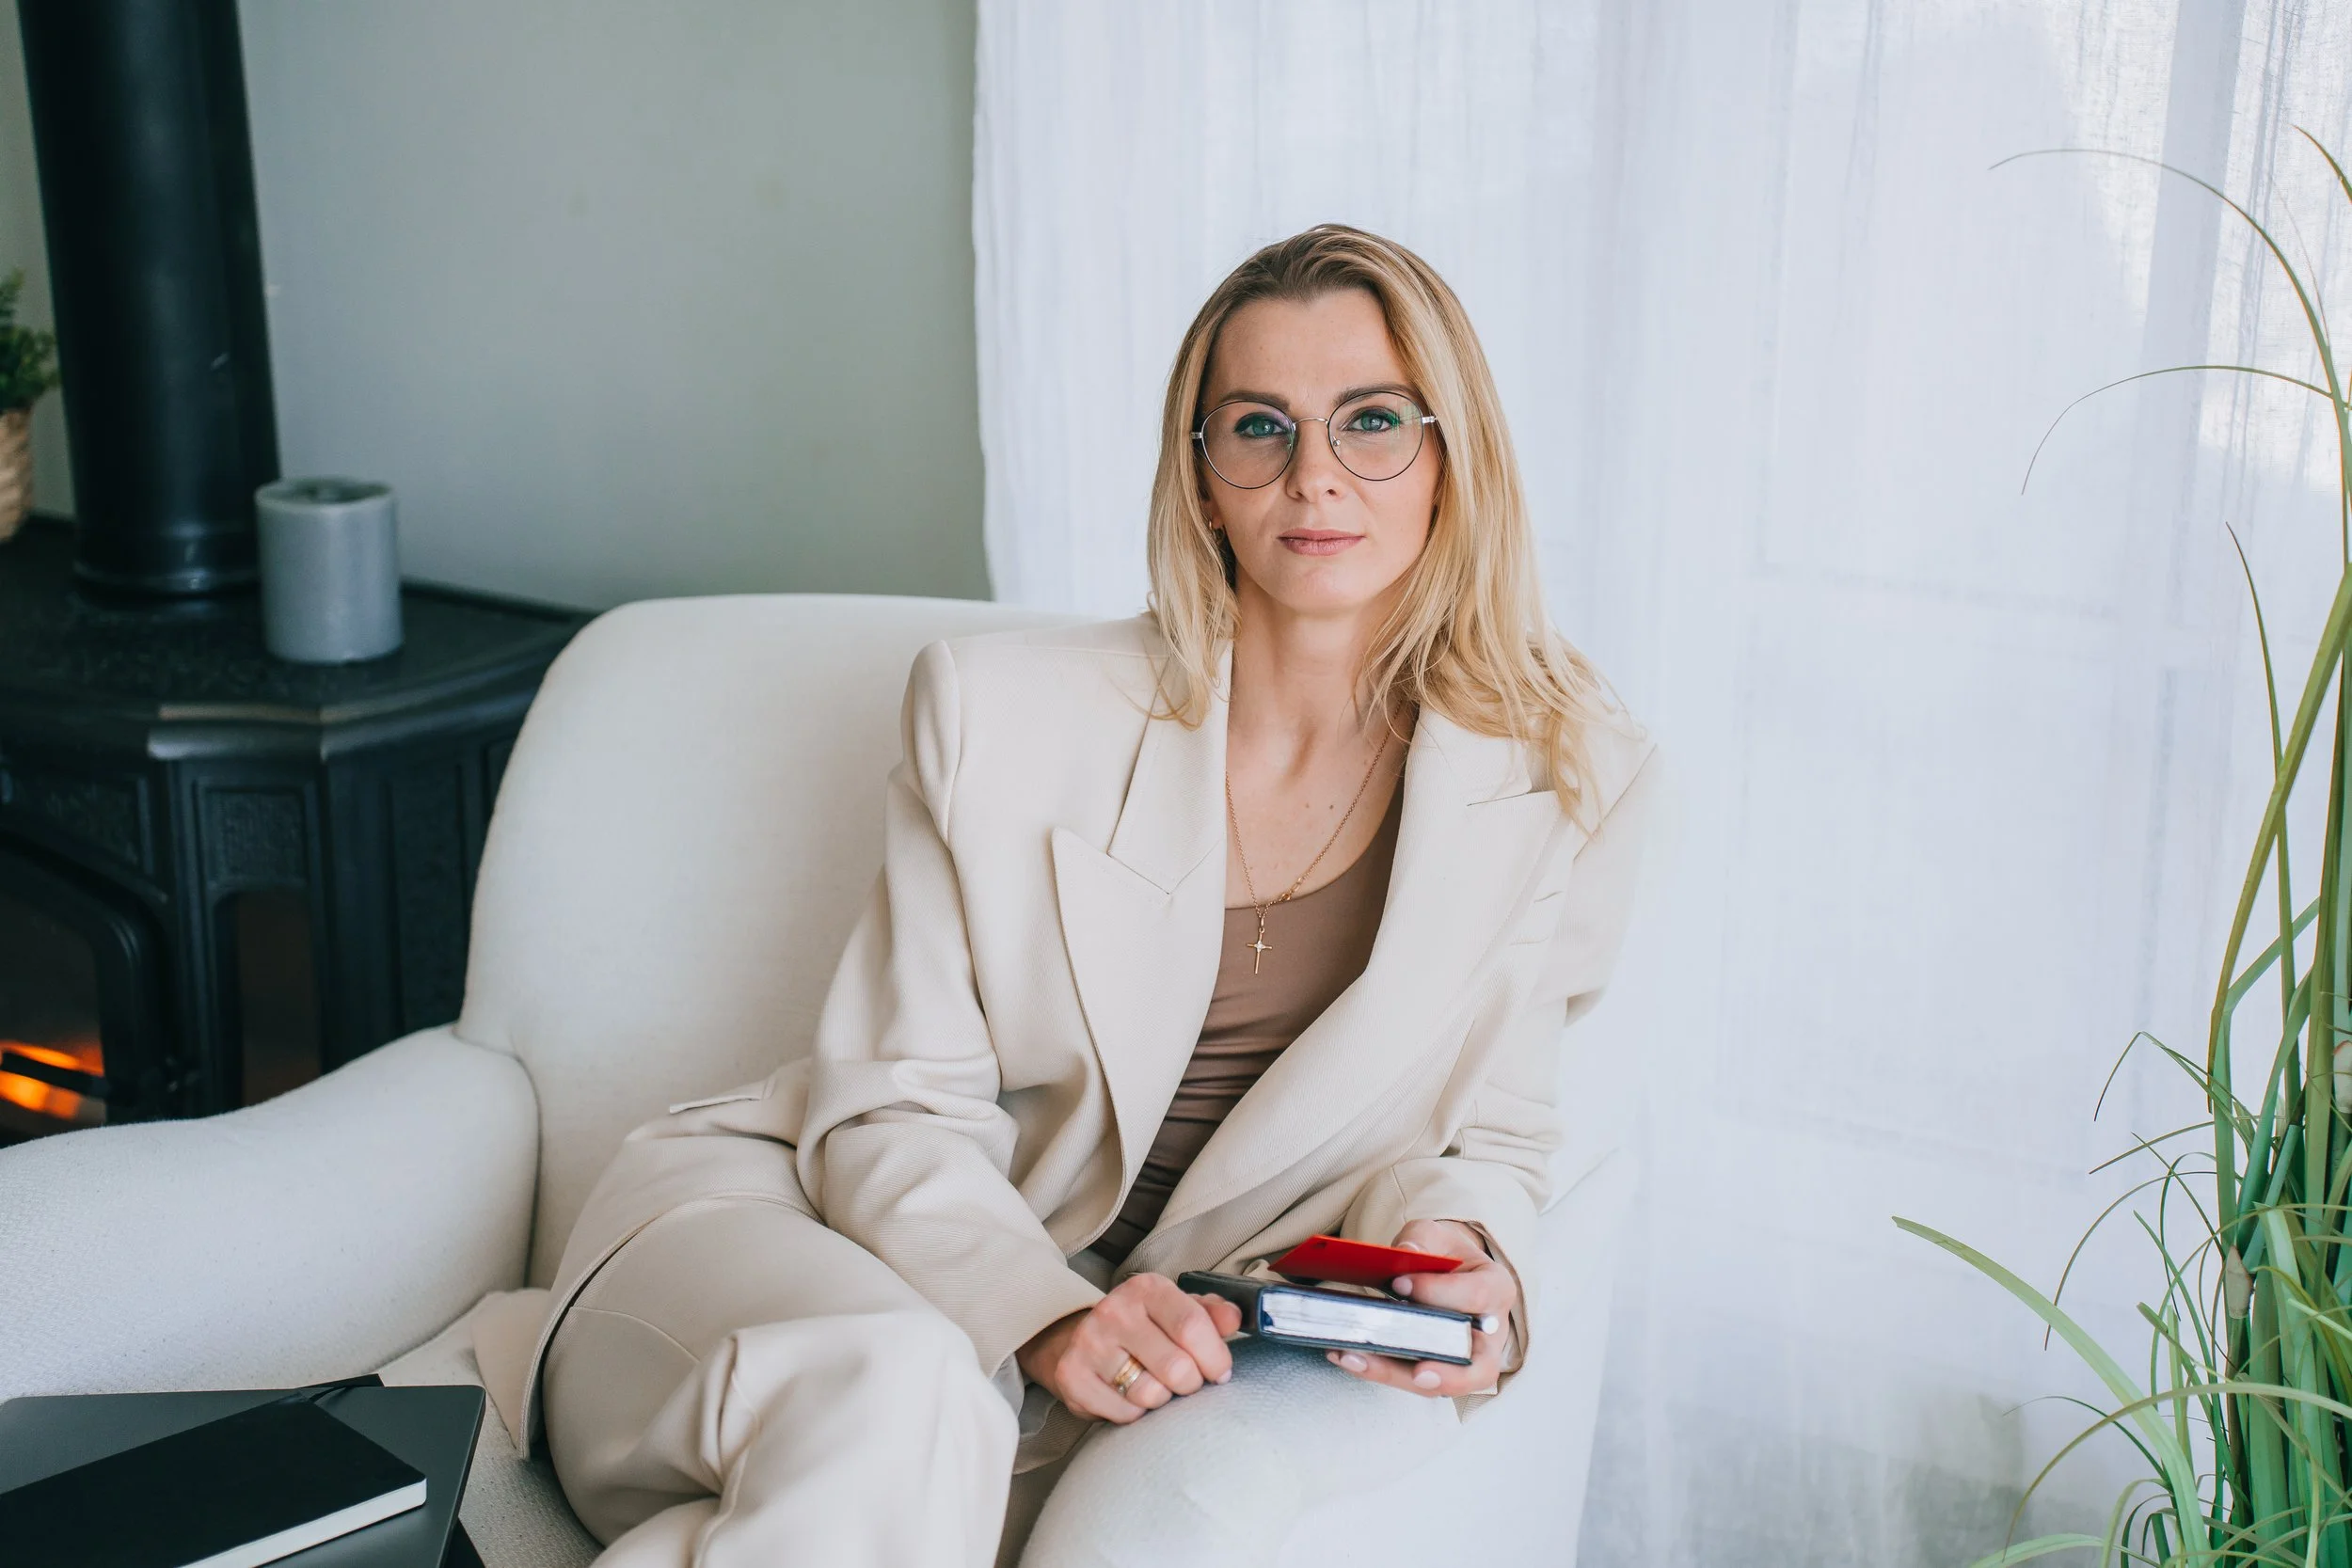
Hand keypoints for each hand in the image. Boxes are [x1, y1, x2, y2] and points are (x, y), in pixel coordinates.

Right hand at [1017, 1272, 1245, 1423]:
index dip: (1215, 1357)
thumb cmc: (1146, 1326)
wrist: (1085, 1338)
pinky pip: (1124, 1414)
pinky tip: (1129, 1395)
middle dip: (1192, 1383)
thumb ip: (1212, 1314)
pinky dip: (1135, 1413)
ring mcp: (1089, 1343)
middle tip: (1187, 1381)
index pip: (1192, 1326)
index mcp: (1146, 1289)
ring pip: (1150, 1395)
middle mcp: (1114, 1311)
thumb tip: (1235, 1319)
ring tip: (1156, 1385)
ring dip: (1162, 1399)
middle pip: (1176, 1367)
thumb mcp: (1179, 1309)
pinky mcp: (1072, 1376)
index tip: (1220, 1371)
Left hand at [1325, 1218, 1515, 1397]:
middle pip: (1480, 1367)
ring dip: (1396, 1375)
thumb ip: (1421, 1239)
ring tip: (1354, 1357)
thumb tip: (1405, 1253)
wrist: (1447, 1273)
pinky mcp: (1439, 1371)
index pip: (1475, 1296)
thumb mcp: (1435, 1235)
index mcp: (1496, 1289)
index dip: (1438, 1292)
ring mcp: (1467, 1360)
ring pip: (1441, 1384)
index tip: (1399, 1284)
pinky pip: (1413, 1380)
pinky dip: (1380, 1371)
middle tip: (1418, 1371)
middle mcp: (1490, 1334)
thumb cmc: (1444, 1254)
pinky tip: (1347, 1355)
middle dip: (1449, 1373)